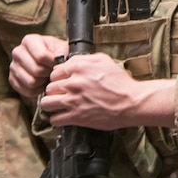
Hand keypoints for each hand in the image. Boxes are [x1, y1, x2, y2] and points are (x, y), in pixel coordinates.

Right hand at [9, 33, 67, 97]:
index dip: (52, 63)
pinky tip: (41, 82)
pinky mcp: (12, 79)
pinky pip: (26, 90)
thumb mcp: (61, 47)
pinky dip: (37, 89)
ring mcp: (13, 66)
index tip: (57, 63)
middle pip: (36, 70)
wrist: (48, 59)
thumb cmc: (55, 51)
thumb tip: (59, 57)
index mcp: (29, 40)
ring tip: (47, 76)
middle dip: (48, 73)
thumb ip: (62, 51)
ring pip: (31, 82)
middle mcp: (18, 52)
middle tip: (53, 71)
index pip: (41, 56)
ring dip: (43, 82)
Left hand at [39, 53, 174, 129]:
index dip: (59, 77)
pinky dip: (58, 118)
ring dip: (52, 104)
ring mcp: (73, 101)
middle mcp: (74, 83)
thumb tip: (70, 61)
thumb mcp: (104, 61)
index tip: (64, 81)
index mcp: (79, 67)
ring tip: (59, 104)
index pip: (54, 72)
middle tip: (63, 93)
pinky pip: (54, 119)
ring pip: (46, 103)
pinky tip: (65, 115)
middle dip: (55, 90)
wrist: (131, 102)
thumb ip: (84, 58)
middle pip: (49, 87)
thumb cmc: (120, 82)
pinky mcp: (76, 117)